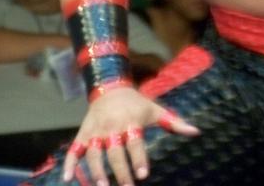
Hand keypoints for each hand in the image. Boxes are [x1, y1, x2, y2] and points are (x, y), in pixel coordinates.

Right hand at [63, 87, 198, 185]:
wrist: (110, 87)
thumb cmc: (136, 103)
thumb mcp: (155, 109)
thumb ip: (174, 122)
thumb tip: (196, 132)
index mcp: (131, 121)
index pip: (135, 142)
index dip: (138, 158)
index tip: (143, 174)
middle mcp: (112, 127)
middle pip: (114, 152)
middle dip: (120, 171)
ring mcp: (96, 131)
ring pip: (93, 153)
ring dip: (96, 170)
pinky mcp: (83, 133)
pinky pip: (74, 149)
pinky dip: (69, 163)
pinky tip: (67, 178)